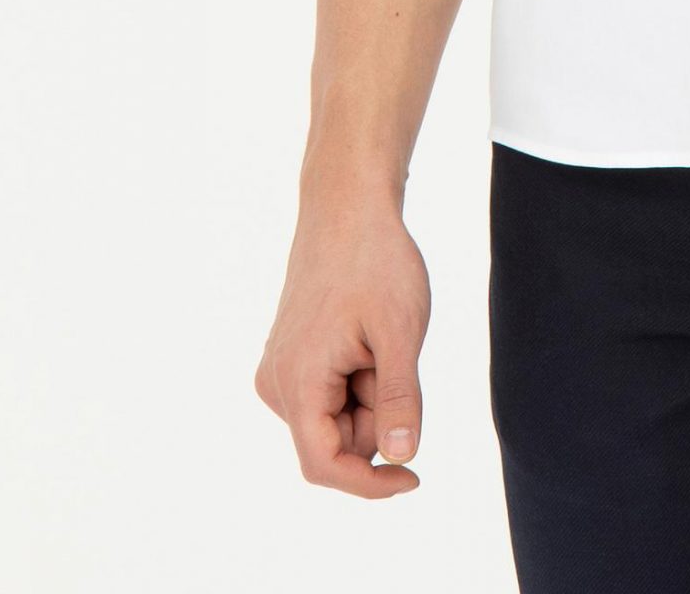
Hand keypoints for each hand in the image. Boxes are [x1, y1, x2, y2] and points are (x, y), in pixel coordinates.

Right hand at [254, 177, 431, 496]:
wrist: (348, 206)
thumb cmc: (376, 261)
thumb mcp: (401, 332)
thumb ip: (399, 399)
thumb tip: (400, 458)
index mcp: (297, 382)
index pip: (325, 466)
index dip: (370, 484)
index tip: (413, 477)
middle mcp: (276, 384)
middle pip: (337, 441)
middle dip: (377, 414)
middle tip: (396, 355)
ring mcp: (282, 369)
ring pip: (337, 417)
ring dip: (371, 394)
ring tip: (380, 337)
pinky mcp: (292, 358)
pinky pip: (331, 393)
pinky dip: (360, 378)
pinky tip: (367, 336)